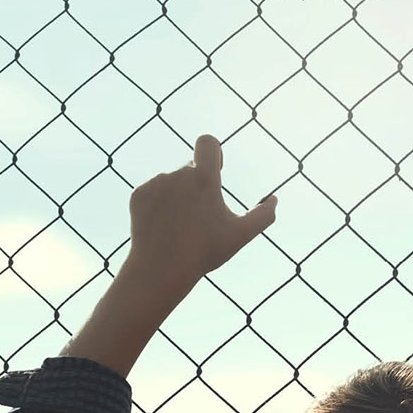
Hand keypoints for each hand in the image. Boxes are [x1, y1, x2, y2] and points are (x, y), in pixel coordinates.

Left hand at [128, 134, 276, 286]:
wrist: (160, 270)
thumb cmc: (204, 252)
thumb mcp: (240, 235)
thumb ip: (263, 216)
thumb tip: (274, 199)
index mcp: (203, 178)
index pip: (207, 142)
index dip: (214, 151)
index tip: (216, 168)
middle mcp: (177, 174)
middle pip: (191, 169)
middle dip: (197, 187)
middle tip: (199, 219)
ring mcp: (155, 183)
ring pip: (172, 182)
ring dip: (178, 196)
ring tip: (179, 227)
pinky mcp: (138, 195)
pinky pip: (153, 192)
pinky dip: (159, 205)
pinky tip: (163, 227)